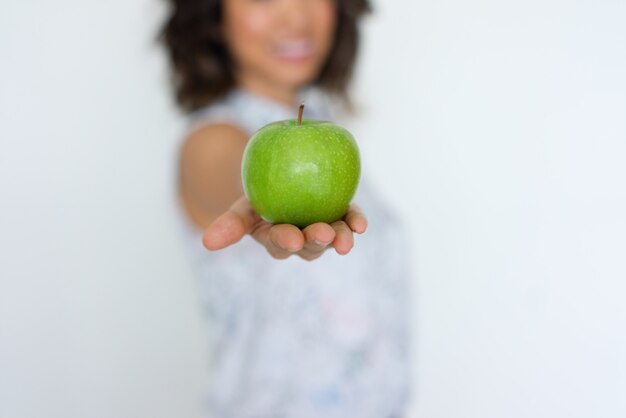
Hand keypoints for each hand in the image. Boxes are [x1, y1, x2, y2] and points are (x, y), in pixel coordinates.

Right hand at [202, 196, 367, 260]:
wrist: (281, 176)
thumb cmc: (258, 196)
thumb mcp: (243, 207)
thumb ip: (230, 224)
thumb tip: (206, 243)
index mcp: (276, 239)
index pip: (280, 243)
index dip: (286, 241)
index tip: (292, 237)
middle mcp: (301, 240)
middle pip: (310, 246)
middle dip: (317, 241)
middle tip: (323, 234)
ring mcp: (323, 229)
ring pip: (332, 238)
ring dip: (341, 237)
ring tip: (348, 234)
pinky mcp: (340, 216)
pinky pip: (349, 221)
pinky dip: (355, 222)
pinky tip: (361, 225)